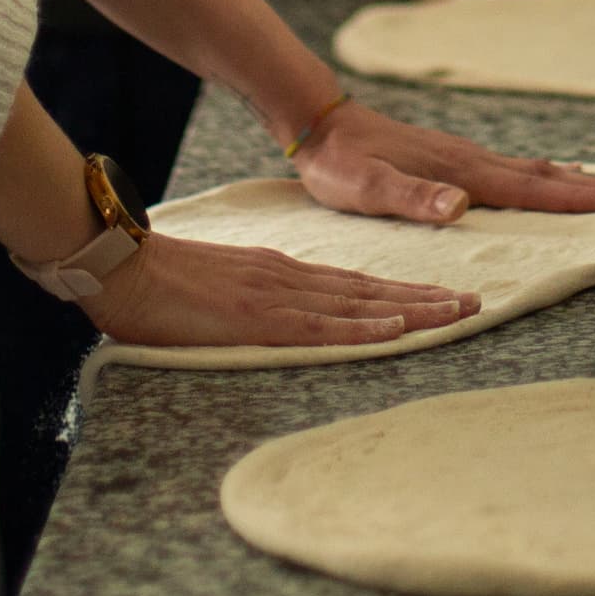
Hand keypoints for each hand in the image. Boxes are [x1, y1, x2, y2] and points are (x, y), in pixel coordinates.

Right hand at [88, 230, 479, 350]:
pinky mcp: (257, 316)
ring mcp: (276, 295)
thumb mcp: (220, 290)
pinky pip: (320, 326)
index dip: (400, 291)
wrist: (120, 266)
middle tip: (474, 302)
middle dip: (425, 297)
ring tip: (457, 312)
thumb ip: (251, 302)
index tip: (441, 296)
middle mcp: (289, 278)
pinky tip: (394, 329)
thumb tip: (271, 319)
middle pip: (370, 290)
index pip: (353, 284)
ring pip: (359, 304)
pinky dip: (361, 328)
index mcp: (280, 272)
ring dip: (412, 310)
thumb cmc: (159, 284)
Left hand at [290, 99, 594, 225]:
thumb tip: (462, 205)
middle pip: (546, 175)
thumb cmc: (340, 164)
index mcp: (461, 171)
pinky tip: (545, 174)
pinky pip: (512, 166)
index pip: (531, 189)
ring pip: (532, 168)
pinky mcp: (451, 156)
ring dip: (576, 178)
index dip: (578, 199)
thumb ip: (414, 197)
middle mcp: (470, 160)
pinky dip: (542, 173)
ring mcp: (463, 155)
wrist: (318, 122)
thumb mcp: (369, 189)